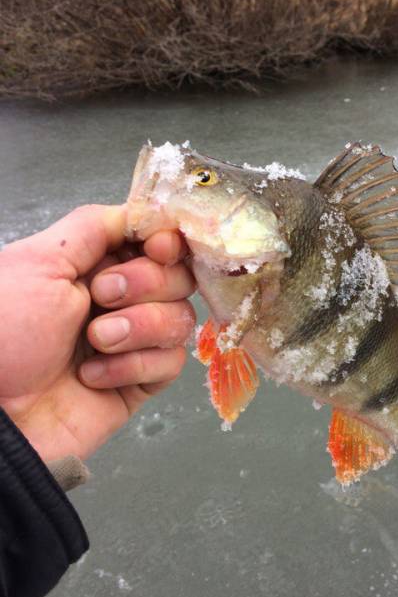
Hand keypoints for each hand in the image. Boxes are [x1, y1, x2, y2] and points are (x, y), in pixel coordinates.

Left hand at [0, 205, 195, 461]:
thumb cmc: (4, 331)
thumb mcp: (40, 260)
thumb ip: (96, 226)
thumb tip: (145, 214)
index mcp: (96, 264)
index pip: (158, 241)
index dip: (168, 242)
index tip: (157, 248)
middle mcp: (120, 299)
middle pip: (178, 277)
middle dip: (146, 284)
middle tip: (101, 297)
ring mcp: (133, 342)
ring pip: (180, 318)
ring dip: (140, 327)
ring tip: (95, 341)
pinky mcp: (139, 383)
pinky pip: (169, 363)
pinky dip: (133, 365)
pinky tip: (93, 376)